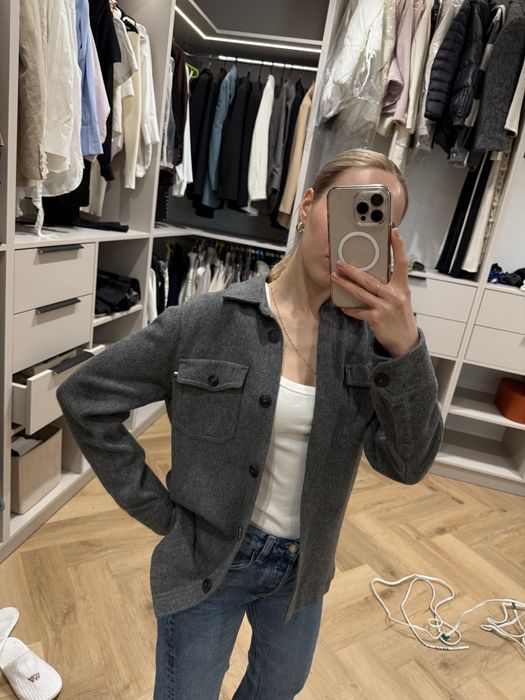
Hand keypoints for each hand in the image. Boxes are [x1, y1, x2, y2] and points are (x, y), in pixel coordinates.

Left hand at [331, 228, 418, 356]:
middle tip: (340, 262)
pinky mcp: (376, 319)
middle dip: (353, 270)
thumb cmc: (400, 316)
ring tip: (334, 278)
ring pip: (361, 293)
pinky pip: (358, 311)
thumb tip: (370, 273)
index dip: (398, 246)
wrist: (405, 340)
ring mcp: (385, 307)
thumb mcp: (400, 297)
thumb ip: (389, 285)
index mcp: (402, 287)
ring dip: (345, 285)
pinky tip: (341, 305)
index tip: (393, 231)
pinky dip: (349, 308)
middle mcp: (394, 295)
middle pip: (370, 279)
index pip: (401, 262)